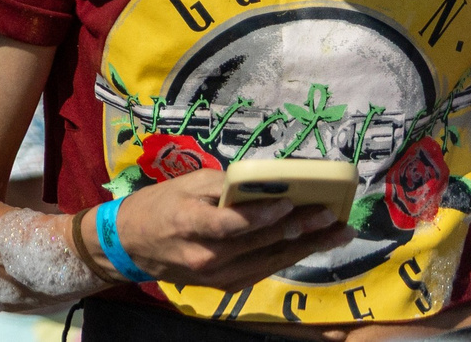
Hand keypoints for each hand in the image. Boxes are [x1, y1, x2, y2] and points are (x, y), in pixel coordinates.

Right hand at [110, 169, 353, 288]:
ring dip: (308, 246)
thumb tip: (267, 183)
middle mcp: (206, 256)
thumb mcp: (184, 185)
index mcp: (188, 224)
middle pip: (259, 242)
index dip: (261, 215)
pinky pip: (265, 269)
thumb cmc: (159, 206)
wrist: (131, 245)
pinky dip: (290, 255)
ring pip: (270, 260)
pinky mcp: (228, 287)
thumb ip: (224, 186)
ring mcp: (219, 276)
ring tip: (339, 233)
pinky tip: (313, 245)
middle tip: (332, 216)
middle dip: (300, 228)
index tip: (291, 202)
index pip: (229, 223)